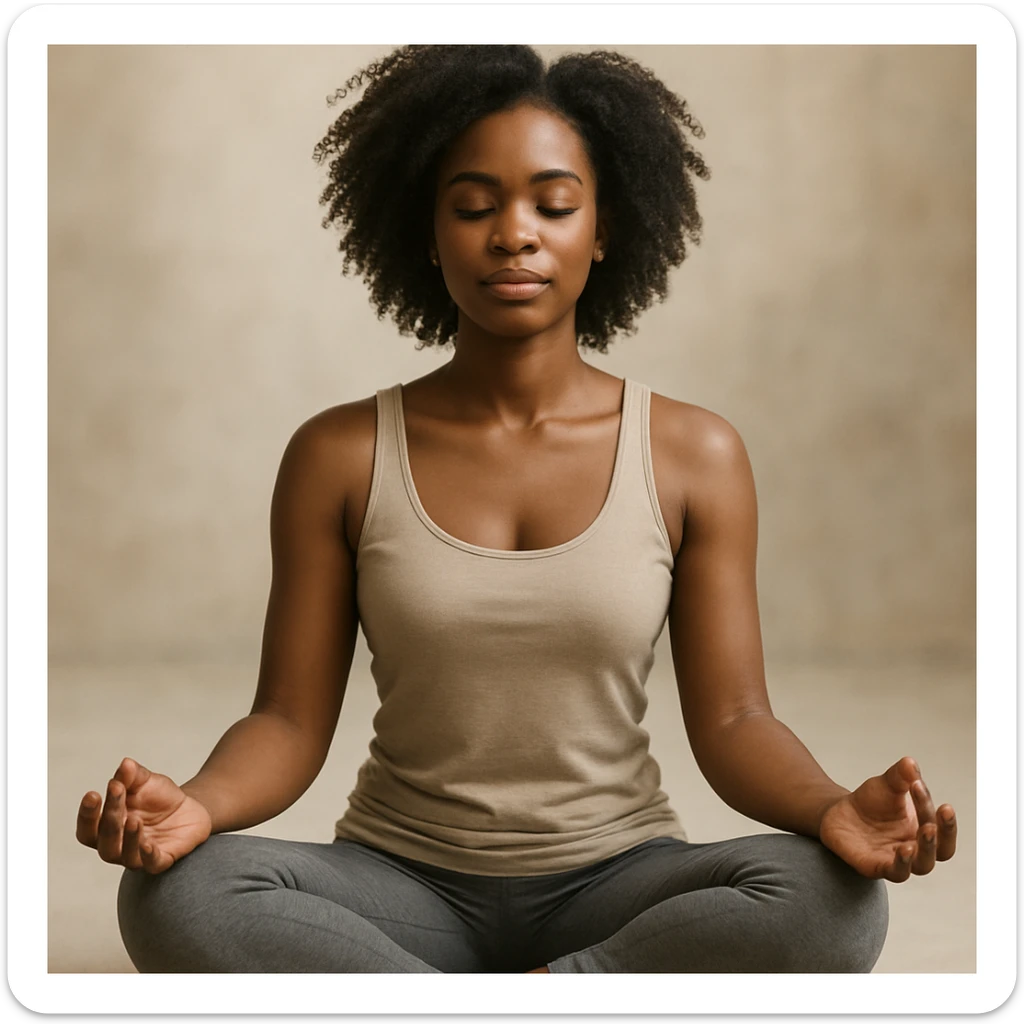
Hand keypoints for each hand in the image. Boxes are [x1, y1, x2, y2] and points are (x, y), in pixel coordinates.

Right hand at [76, 757, 211, 874]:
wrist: (190, 808)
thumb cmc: (159, 798)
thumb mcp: (146, 781)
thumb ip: (133, 775)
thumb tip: (126, 764)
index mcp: (107, 827)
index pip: (87, 829)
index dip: (87, 815)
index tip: (93, 794)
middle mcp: (118, 845)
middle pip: (104, 840)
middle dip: (109, 816)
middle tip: (117, 792)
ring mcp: (138, 855)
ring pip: (124, 855)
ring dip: (128, 838)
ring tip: (134, 819)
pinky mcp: (161, 860)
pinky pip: (152, 863)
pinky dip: (148, 855)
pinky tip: (148, 844)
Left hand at [818, 756, 957, 881]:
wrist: (838, 813)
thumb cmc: (871, 802)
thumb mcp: (886, 785)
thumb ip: (900, 776)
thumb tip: (910, 763)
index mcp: (924, 829)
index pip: (938, 823)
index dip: (929, 805)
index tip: (916, 784)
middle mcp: (917, 849)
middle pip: (941, 849)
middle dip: (943, 833)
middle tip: (935, 819)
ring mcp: (898, 860)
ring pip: (922, 865)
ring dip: (926, 850)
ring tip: (926, 830)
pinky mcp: (876, 867)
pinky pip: (895, 872)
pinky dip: (902, 864)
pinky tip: (903, 849)